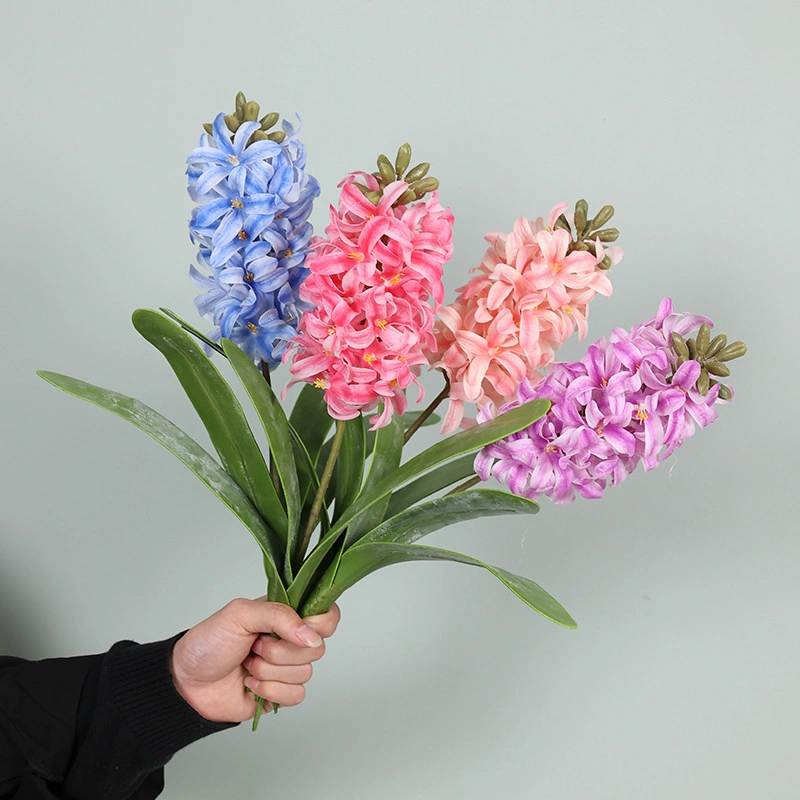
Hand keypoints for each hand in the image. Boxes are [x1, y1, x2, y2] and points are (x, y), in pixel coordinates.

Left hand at [169, 597, 339, 722]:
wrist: (187, 681)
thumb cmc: (209, 641)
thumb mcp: (240, 614)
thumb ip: (279, 616)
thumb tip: (311, 636)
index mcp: (286, 615)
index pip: (326, 615)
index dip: (320, 624)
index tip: (301, 628)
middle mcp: (291, 641)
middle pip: (316, 648)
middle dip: (279, 651)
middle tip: (255, 646)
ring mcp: (286, 669)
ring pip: (305, 673)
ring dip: (269, 672)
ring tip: (247, 665)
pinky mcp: (280, 694)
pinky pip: (296, 696)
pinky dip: (270, 692)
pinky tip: (250, 685)